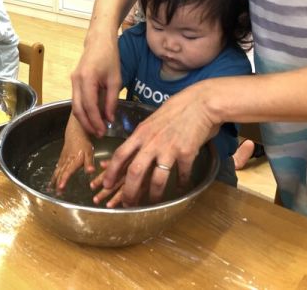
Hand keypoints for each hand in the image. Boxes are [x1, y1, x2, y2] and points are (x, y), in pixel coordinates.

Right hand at [50, 117, 94, 191]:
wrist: (75, 132)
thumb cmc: (83, 143)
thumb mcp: (89, 152)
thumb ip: (89, 162)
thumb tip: (90, 171)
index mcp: (74, 160)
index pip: (68, 171)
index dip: (64, 179)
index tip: (60, 187)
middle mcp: (67, 161)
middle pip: (61, 173)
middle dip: (58, 182)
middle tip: (56, 192)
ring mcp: (63, 159)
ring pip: (58, 170)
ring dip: (55, 179)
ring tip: (51, 187)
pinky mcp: (62, 157)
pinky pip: (57, 167)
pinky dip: (55, 173)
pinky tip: (53, 178)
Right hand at [71, 31, 121, 136]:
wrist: (98, 41)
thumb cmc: (109, 57)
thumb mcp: (115, 80)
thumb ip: (112, 100)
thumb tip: (109, 119)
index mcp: (86, 79)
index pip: (89, 106)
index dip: (95, 121)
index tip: (103, 131)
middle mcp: (76, 81)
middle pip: (78, 109)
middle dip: (87, 124)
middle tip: (98, 134)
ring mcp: (73, 82)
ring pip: (75, 106)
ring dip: (84, 119)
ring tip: (95, 128)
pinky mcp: (74, 82)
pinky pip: (76, 100)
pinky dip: (83, 111)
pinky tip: (92, 117)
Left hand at [101, 82, 220, 205]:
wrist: (200, 102)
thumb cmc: (175, 110)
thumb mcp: (152, 121)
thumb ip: (142, 136)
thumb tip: (131, 151)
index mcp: (140, 134)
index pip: (120, 155)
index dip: (112, 172)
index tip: (106, 185)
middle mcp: (152, 142)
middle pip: (135, 172)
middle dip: (130, 191)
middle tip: (128, 203)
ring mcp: (169, 149)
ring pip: (157, 179)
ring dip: (154, 194)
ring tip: (153, 202)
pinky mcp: (187, 153)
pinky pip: (182, 174)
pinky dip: (181, 183)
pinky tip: (181, 188)